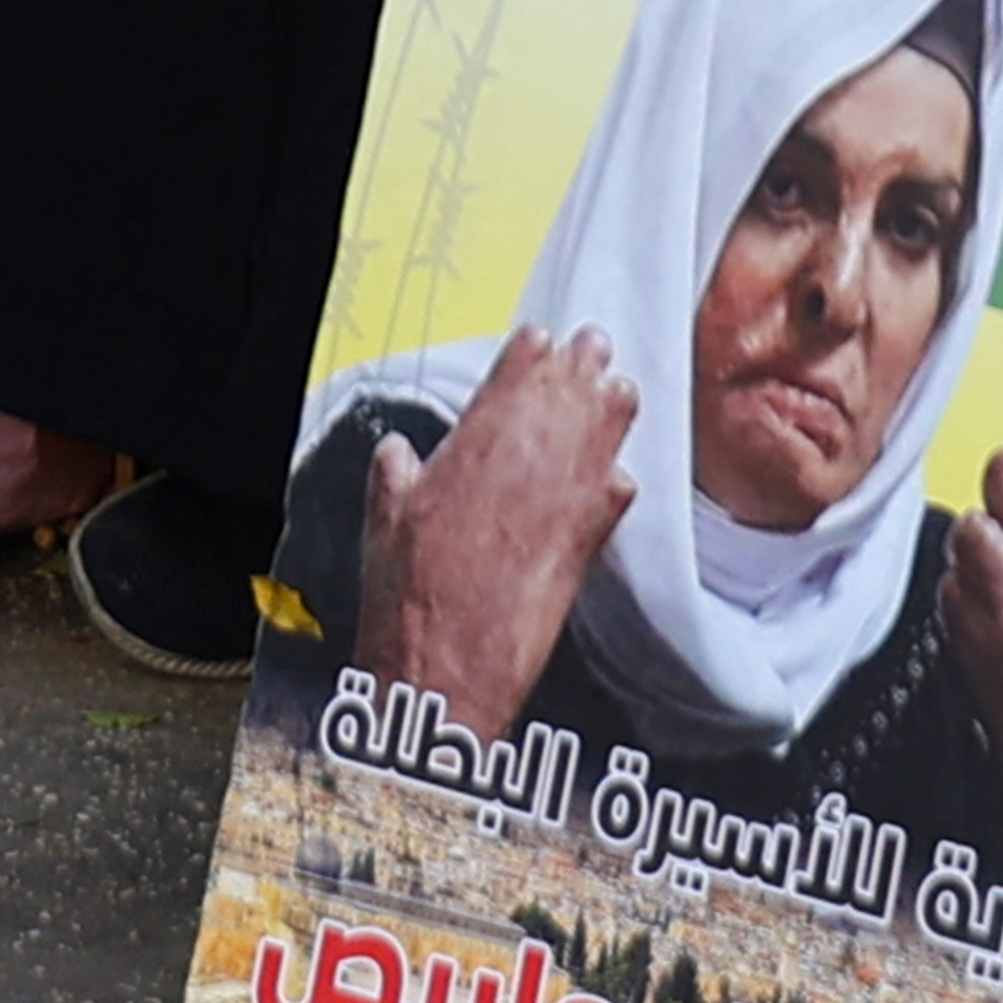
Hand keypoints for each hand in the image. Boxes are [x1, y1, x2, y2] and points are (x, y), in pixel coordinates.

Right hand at [347, 323, 636, 727]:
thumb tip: (397, 452)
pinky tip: (619, 477)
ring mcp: (563, 495)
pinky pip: (617, 491)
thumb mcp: (384, 513)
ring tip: (619, 391)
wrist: (444, 662)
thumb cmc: (408, 594)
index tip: (543, 341)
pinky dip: (618, 480)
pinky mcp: (587, 539)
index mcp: (475, 438)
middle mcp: (526, 457)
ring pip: (605, 426)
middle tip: (595, 347)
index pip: (519, 365)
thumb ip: (396, 471)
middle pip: (570, 385)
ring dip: (611, 406)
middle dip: (583, 362)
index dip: (534, 349)